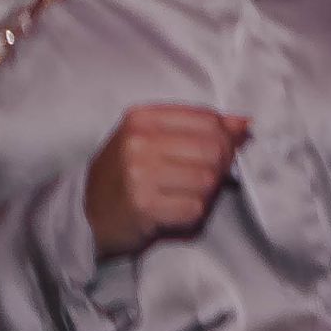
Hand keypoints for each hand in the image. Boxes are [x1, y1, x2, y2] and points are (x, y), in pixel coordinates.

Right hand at [86, 105, 251, 262]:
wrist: (86, 212)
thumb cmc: (124, 173)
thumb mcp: (150, 138)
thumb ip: (195, 126)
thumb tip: (244, 122)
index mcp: (141, 118)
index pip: (207, 119)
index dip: (227, 135)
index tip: (227, 148)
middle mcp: (139, 143)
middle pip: (213, 148)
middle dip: (221, 165)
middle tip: (209, 176)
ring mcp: (140, 175)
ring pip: (207, 179)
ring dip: (206, 192)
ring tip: (186, 193)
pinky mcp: (144, 207)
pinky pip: (194, 208)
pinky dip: (193, 212)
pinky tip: (175, 209)